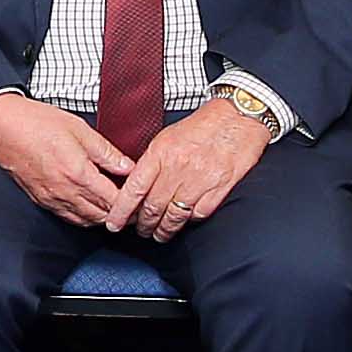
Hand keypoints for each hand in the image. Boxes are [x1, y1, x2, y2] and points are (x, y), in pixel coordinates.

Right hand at [0, 90, 134, 229]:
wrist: (1, 127)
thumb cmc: (36, 123)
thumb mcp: (79, 129)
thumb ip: (106, 152)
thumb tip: (127, 166)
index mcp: (78, 174)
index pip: (114, 200)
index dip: (131, 202)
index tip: (141, 197)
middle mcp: (65, 192)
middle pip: (102, 216)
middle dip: (120, 213)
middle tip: (133, 204)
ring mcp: (52, 199)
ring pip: (86, 220)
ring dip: (103, 216)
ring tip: (115, 205)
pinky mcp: (42, 200)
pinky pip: (69, 217)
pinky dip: (84, 216)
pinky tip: (90, 205)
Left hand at [111, 94, 272, 239]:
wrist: (238, 117)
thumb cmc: (203, 125)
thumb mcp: (168, 136)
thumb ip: (152, 161)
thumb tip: (136, 185)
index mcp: (161, 152)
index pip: (134, 189)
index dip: (121, 211)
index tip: (113, 223)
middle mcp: (178, 168)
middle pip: (153, 207)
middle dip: (143, 224)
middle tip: (140, 230)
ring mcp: (200, 180)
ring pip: (174, 216)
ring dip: (164, 229)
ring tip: (159, 234)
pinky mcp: (220, 188)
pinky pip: (198, 214)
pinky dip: (188, 221)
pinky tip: (183, 221)